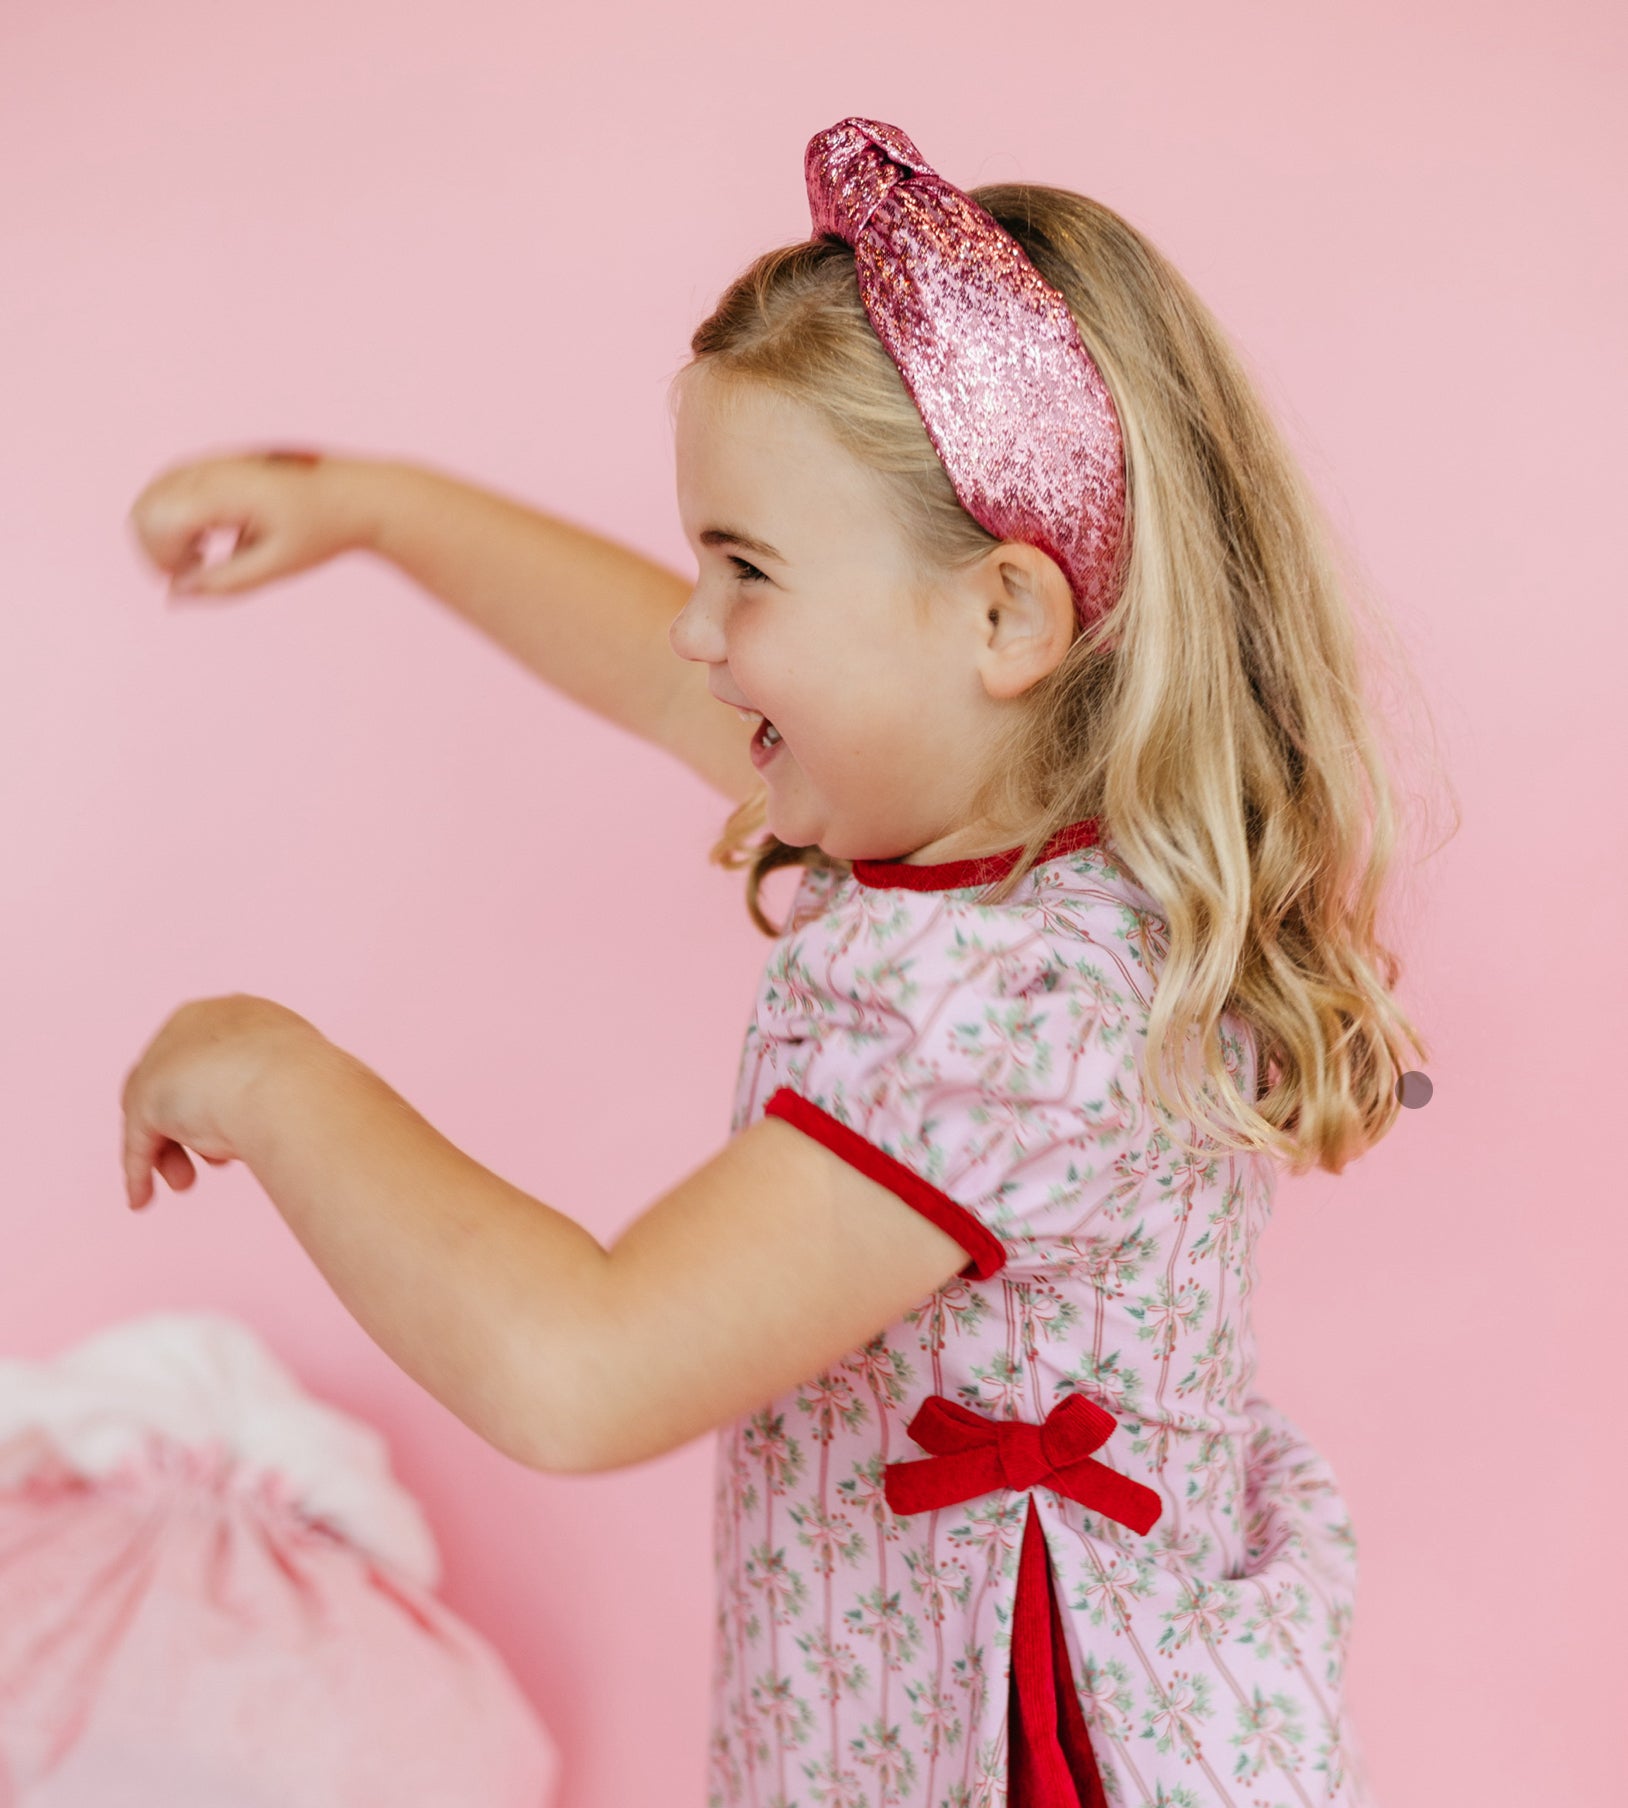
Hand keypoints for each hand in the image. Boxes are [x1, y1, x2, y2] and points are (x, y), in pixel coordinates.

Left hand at [120, 995, 320, 1210]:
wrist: (292, 1086)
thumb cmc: (310, 1085)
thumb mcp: (295, 1079)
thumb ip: (275, 1091)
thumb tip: (280, 1121)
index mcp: (237, 1012)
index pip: (210, 1059)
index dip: (218, 1101)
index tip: (230, 1136)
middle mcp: (196, 1024)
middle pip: (179, 1086)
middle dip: (191, 1131)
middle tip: (215, 1165)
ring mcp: (166, 1059)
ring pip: (155, 1113)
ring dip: (169, 1155)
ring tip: (186, 1184)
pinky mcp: (145, 1095)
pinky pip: (138, 1139)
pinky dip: (138, 1171)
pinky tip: (140, 1200)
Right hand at [127, 448, 376, 598]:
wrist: (356, 495)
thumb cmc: (322, 530)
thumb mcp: (277, 566)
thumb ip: (224, 583)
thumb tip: (174, 596)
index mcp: (229, 491)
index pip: (160, 519)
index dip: (159, 558)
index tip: (186, 581)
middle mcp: (216, 467)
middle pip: (147, 505)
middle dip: (154, 547)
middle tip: (193, 573)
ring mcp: (215, 459)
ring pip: (155, 492)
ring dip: (163, 531)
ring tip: (203, 556)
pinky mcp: (219, 460)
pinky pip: (173, 484)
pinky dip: (174, 514)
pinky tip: (208, 539)